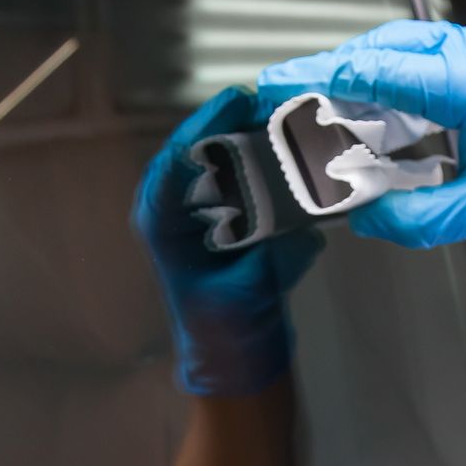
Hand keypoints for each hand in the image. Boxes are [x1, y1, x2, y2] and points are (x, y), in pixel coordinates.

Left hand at [134, 86, 321, 395]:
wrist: (237, 366)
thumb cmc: (227, 338)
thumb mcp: (246, 300)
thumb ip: (268, 262)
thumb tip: (302, 230)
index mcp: (163, 224)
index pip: (176, 160)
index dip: (206, 125)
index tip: (240, 100)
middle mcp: (176, 210)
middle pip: (201, 148)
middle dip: (236, 121)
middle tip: (276, 98)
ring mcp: (203, 214)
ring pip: (223, 159)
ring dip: (256, 136)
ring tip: (292, 115)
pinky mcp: (230, 221)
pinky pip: (247, 179)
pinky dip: (272, 163)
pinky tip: (301, 153)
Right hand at [256, 20, 465, 267]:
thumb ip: (415, 218)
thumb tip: (366, 218)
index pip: (376, 71)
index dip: (317, 80)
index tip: (276, 85)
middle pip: (383, 50)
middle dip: (331, 74)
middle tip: (285, 95)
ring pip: (406, 53)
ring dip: (363, 80)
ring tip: (322, 111)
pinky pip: (433, 64)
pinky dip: (398, 86)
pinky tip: (378, 117)